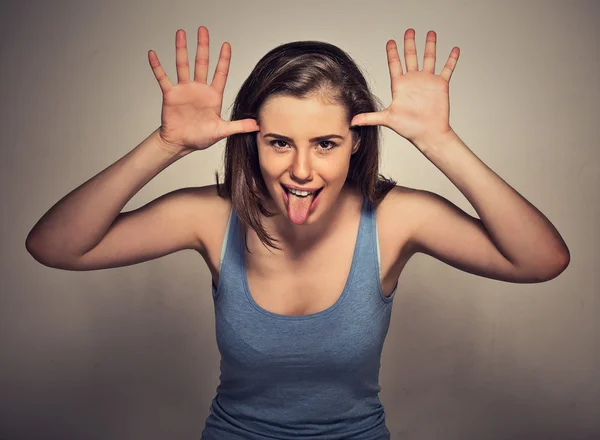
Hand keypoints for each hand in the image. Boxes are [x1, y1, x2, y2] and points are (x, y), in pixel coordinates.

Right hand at [148, 26, 259, 152]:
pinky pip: (163, 77)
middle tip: (203, 30)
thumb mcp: (222, 131)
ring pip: (183, 65)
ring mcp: (184, 90)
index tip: (226, 45)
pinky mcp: (170, 94)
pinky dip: (157, 66)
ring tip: (181, 33)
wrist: (180, 143)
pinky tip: (153, 54)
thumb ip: (239, 126)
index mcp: (213, 96)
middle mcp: (199, 89)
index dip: (223, 59)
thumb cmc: (200, 137)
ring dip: (181, 49)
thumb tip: (258, 125)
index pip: (220, 73)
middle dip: (203, 46)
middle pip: (201, 63)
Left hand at [350, 29, 458, 145]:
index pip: (395, 64)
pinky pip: (447, 68)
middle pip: (411, 57)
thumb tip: (351, 122)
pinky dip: (451, 59)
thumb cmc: (409, 128)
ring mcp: (427, 81)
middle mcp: (413, 81)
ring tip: (430, 33)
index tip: (390, 41)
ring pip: (429, 58)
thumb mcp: (387, 119)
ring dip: (430, 46)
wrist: (428, 133)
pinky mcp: (440, 85)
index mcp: (400, 85)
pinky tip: (454, 49)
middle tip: (409, 31)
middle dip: (410, 43)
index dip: (392, 52)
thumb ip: (369, 117)